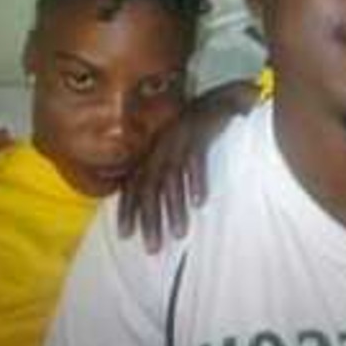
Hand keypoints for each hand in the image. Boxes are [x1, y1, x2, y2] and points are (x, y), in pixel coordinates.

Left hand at [117, 80, 257, 252]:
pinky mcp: (200, 130)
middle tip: (153, 247)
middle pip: (150, 185)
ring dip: (174, 207)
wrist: (220, 98)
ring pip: (171, 178)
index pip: (134, 182)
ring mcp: (179, 137)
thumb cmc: (197, 127)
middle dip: (150, 218)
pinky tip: (199, 201)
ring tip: (178, 232)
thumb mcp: (174, 145)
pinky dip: (196, 181)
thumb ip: (162, 168)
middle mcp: (161, 144)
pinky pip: (195, 160)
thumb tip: (153, 201)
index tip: (125, 235)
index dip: (128, 208)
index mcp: (152, 149)